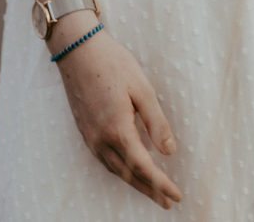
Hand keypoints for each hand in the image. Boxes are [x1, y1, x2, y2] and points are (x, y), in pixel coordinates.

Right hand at [52, 15, 182, 209]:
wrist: (77, 51)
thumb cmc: (113, 64)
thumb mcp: (143, 90)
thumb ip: (156, 123)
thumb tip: (169, 151)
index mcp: (118, 129)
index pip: (143, 167)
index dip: (161, 183)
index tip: (176, 195)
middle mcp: (100, 139)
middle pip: (128, 174)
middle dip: (149, 190)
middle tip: (168, 202)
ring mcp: (89, 136)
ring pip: (114, 169)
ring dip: (135, 183)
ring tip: (153, 192)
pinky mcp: (84, 131)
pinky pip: (104, 159)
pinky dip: (120, 170)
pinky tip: (129, 171)